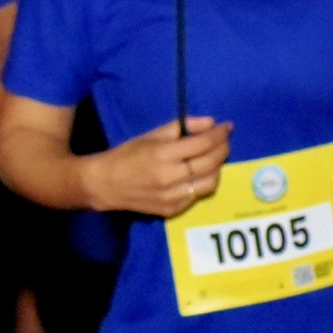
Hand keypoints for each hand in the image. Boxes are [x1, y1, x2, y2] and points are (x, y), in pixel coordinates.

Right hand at [77, 117, 231, 218]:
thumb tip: (210, 123)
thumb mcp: (152, 135)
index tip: (226, 127)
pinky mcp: (172, 210)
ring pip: (209, 183)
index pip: (202, 144)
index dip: (218, 134)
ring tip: (214, 157)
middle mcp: (170, 177)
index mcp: (163, 154)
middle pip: (210, 163)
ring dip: (217, 168)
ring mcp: (172, 197)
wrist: (106, 185)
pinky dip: (203, 183)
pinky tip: (199, 174)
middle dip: (223, 149)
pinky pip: (197, 196)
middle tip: (225, 140)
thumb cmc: (128, 155)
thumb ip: (183, 127)